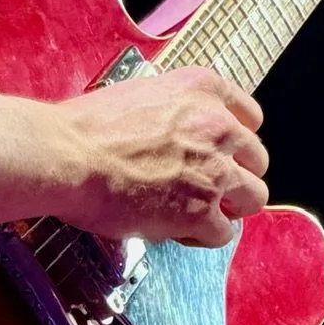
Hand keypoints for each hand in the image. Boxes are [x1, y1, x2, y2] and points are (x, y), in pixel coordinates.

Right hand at [57, 66, 268, 247]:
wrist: (67, 155)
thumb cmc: (87, 127)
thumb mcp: (141, 93)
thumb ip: (174, 109)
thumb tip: (178, 131)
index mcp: (201, 89)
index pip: (249, 114)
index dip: (236, 138)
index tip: (225, 150)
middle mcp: (217, 126)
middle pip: (256, 158)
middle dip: (234, 174)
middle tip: (205, 184)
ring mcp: (215, 170)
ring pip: (253, 196)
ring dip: (229, 206)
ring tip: (196, 210)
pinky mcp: (202, 212)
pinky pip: (224, 232)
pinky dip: (203, 235)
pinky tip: (177, 229)